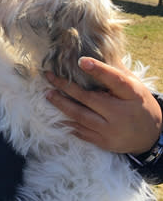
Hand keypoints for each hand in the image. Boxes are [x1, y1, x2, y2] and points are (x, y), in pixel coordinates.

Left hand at [45, 57, 161, 154]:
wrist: (151, 136)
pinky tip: (56, 114)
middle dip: (66, 87)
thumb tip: (93, 57)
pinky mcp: (104, 143)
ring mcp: (111, 131)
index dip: (98, 71)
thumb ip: (115, 74)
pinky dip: (68, 122)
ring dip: (62, 104)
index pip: (115, 80)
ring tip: (48, 94)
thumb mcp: (134, 86)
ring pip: (81, 116)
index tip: (81, 61)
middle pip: (89, 99)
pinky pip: (81, 132)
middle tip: (49, 77)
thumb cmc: (139, 104)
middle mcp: (121, 113)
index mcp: (132, 94)